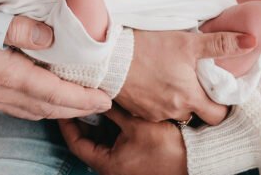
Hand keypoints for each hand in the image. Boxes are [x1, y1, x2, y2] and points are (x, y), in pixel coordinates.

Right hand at [0, 0, 111, 118]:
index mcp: (1, 74)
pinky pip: (17, 107)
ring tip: (81, 105)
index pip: (50, 92)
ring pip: (32, 110)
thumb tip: (50, 36)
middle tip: (104, 106)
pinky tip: (44, 100)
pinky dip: (39, 107)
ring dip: (59, 110)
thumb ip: (15, 26)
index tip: (104, 100)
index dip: (80, 99)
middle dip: (77, 109)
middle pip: (46, 107)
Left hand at [59, 107, 186, 174]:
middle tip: (81, 96)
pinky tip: (118, 108)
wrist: (195, 160)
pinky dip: (115, 125)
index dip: (68, 123)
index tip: (65, 105)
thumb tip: (97, 92)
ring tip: (98, 98)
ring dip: (101, 121)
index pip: (76, 142)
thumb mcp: (136, 124)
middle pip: (88, 141)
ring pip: (104, 139)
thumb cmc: (166, 148)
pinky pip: (117, 140)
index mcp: (106, 164)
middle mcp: (111, 167)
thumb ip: (114, 109)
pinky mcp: (134, 158)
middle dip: (86, 118)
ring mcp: (123, 164)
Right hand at [116, 29, 255, 124]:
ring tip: (175, 78)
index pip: (217, 115)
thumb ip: (221, 43)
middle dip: (200, 101)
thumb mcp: (188, 42)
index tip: (220, 90)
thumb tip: (251, 40)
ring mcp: (154, 114)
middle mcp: (173, 112)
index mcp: (189, 98)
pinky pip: (156, 110)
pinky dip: (159, 99)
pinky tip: (156, 81)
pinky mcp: (138, 111)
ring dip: (178, 99)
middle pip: (196, 114)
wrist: (109, 56)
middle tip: (198, 81)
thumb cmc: (149, 47)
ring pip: (175, 111)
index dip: (222, 104)